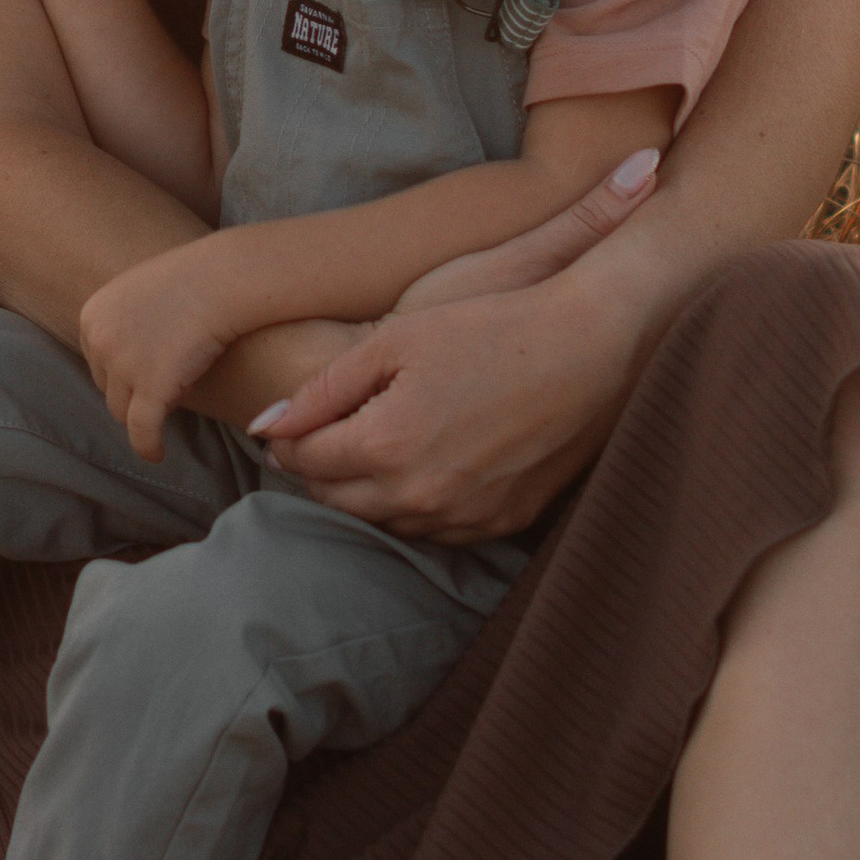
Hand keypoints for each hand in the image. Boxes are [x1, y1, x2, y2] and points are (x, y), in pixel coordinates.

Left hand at [79, 245, 233, 455]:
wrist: (226, 279)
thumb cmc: (196, 279)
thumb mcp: (140, 291)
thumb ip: (123, 319)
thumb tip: (125, 355)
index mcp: (92, 315)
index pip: (97, 361)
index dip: (123, 371)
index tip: (146, 371)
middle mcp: (100, 340)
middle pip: (108, 387)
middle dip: (133, 390)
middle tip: (166, 384)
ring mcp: (123, 365)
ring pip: (123, 412)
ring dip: (146, 411)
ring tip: (174, 401)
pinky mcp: (152, 388)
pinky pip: (142, 431)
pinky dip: (148, 446)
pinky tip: (157, 454)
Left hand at [248, 159, 659, 545]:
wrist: (593, 346)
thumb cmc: (491, 327)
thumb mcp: (395, 340)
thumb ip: (324, 388)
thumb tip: (267, 425)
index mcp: (387, 445)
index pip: (306, 462)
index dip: (289, 441)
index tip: (289, 426)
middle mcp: (423, 495)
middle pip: (337, 502)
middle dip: (319, 472)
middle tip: (321, 438)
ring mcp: (467, 518)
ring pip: (385, 523)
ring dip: (366, 493)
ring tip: (371, 448)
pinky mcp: (504, 524)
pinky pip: (437, 532)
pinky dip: (415, 506)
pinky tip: (421, 468)